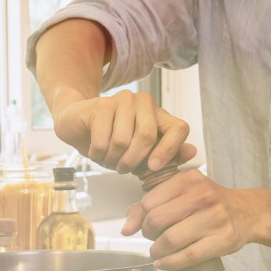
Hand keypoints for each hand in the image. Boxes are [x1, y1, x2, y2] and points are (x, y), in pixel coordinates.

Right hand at [50, 89, 196, 173]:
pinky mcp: (102, 105)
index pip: (179, 129)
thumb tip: (193, 151)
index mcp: (160, 114)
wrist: (78, 124)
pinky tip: (95, 152)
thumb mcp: (143, 154)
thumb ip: (167, 155)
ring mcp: (123, 100)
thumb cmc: (114, 140)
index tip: (153, 168)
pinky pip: (103, 140)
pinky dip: (98, 154)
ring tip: (108, 160)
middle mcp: (145, 103)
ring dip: (113, 160)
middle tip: (122, 169)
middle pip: (147, 136)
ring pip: (123, 141)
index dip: (169, 151)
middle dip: (133, 161)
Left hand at [122, 170, 258, 269]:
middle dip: (148, 235)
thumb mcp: (184, 193)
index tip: (146, 225)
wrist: (248, 213)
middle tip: (152, 239)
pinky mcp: (221, 240)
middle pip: (157, 220)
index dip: (142, 218)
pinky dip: (169, 263)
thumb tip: (126, 228)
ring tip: (158, 253)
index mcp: (188, 180)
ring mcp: (213, 218)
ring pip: (170, 240)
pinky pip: (187, 256)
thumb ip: (152, 204)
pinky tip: (164, 263)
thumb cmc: (210, 203)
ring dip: (156, 252)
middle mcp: (202, 196)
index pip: (149, 201)